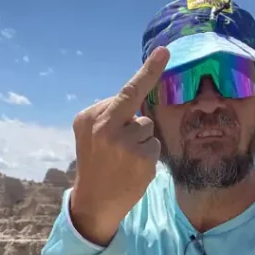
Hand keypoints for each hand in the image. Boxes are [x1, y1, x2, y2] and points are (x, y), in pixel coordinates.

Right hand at [69, 47, 168, 245]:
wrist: (94, 202)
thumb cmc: (96, 163)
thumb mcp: (90, 135)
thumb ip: (110, 116)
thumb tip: (138, 101)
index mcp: (89, 118)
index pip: (124, 92)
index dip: (147, 71)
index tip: (165, 51)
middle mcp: (105, 127)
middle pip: (136, 100)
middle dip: (151, 73)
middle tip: (164, 52)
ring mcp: (125, 143)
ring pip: (147, 126)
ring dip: (141, 139)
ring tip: (125, 157)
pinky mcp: (142, 158)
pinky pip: (154, 145)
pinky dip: (147, 155)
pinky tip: (132, 167)